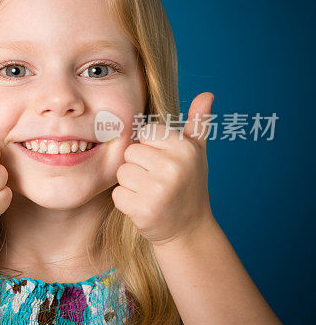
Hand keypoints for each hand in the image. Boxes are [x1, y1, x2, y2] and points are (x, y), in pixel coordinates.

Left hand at [112, 92, 215, 245]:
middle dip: (138, 166)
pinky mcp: (144, 209)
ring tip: (151, 193)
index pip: (144, 132)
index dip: (149, 148)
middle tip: (156, 180)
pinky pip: (117, 194)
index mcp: (184, 148)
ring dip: (131, 185)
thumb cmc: (188, 185)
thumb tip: (207, 94)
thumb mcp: (196, 152)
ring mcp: (159, 189)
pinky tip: (144, 206)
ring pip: (121, 173)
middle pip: (129, 153)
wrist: (189, 230)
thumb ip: (197, 123)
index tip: (162, 162)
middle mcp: (173, 166)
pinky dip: (126, 202)